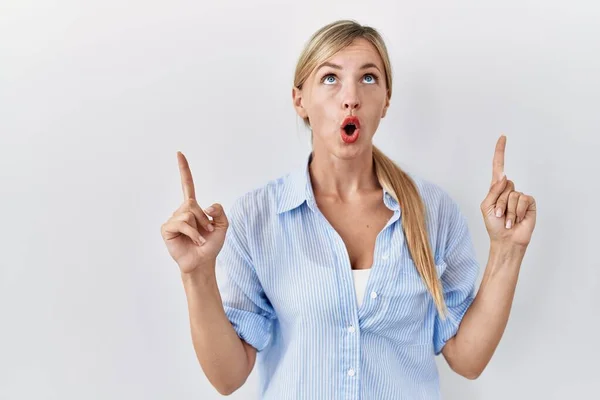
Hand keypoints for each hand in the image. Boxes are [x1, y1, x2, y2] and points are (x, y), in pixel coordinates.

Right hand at [160, 152, 228, 273]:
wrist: (203, 262)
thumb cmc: (210, 245)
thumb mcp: (223, 226)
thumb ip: (220, 211)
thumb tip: (207, 205)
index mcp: (193, 208)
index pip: (187, 185)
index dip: (184, 170)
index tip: (179, 153)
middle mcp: (181, 211)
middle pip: (192, 203)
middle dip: (203, 218)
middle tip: (207, 231)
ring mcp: (173, 220)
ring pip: (188, 213)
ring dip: (199, 227)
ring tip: (200, 239)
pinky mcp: (167, 229)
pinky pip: (182, 223)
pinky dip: (192, 233)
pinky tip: (194, 241)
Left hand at [480, 135, 536, 247]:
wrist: (506, 240)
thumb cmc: (493, 225)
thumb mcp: (486, 206)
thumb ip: (493, 190)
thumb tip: (505, 176)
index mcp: (496, 189)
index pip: (499, 167)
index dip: (500, 152)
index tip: (502, 137)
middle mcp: (509, 190)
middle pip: (504, 184)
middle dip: (499, 202)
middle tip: (498, 215)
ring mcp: (520, 196)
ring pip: (513, 194)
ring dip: (507, 210)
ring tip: (507, 219)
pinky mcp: (530, 202)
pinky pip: (523, 199)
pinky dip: (517, 211)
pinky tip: (517, 219)